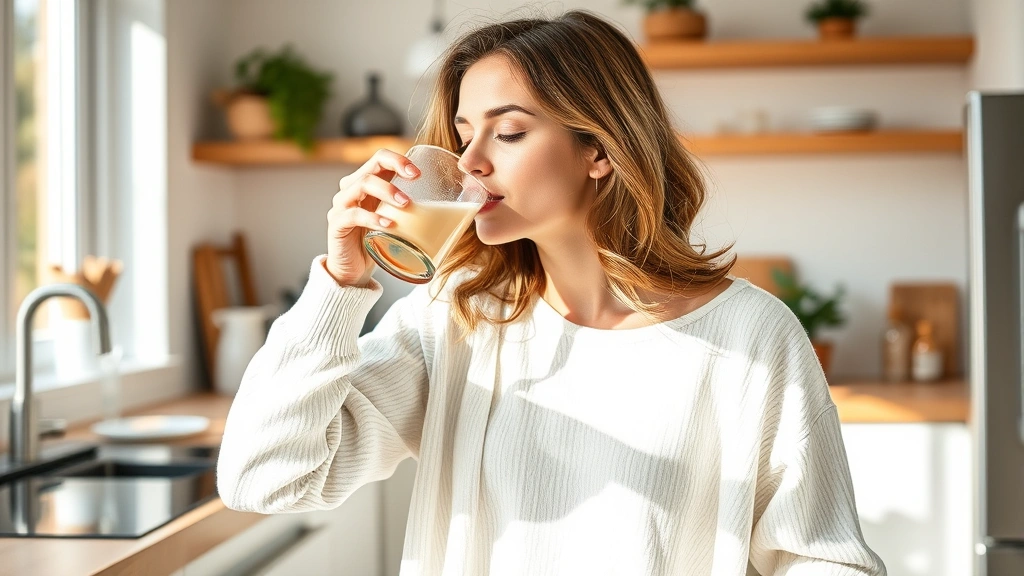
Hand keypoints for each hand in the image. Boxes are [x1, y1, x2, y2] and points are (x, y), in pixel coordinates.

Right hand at [325, 149, 418, 285]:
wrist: (354, 271)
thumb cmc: (379, 243)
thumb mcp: (398, 221)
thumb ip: (416, 210)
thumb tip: (461, 211)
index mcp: (367, 184)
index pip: (379, 159)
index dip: (398, 159)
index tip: (418, 172)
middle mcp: (351, 190)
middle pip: (371, 167)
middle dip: (395, 168)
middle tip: (415, 179)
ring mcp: (341, 206)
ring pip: (362, 185)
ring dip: (387, 190)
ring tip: (406, 203)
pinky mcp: (337, 225)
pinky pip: (353, 215)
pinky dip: (373, 218)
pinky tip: (388, 224)